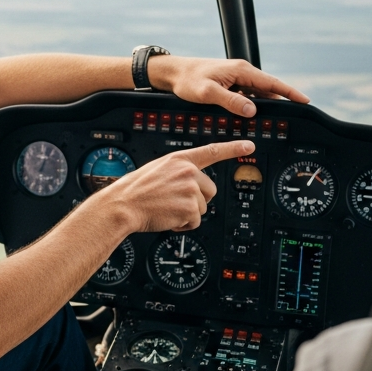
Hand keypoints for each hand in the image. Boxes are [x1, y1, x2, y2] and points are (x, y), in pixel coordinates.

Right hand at [101, 140, 254, 233]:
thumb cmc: (134, 191)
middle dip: (195, 201)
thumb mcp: (157, 171)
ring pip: (202, 208)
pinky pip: (195, 222)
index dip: (233, 148)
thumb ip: (177, 173)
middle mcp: (187, 172)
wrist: (122, 206)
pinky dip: (182, 225)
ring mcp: (190, 189)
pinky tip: (167, 218)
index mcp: (179, 160)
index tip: (249, 145)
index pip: (211, 151)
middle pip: (210, 191)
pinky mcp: (189, 207)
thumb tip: (192, 186)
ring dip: (186, 214)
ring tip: (165, 210)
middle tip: (172, 202)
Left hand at [147, 56, 308, 117]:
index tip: (305, 101)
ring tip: (274, 120)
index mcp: (241, 71)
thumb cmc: (187, 79)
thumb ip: (230, 101)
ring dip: (264, 106)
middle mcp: (242, 73)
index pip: (272, 83)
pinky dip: (250, 106)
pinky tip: (251, 116)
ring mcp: (235, 79)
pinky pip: (245, 96)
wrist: (172, 73)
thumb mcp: (208, 92)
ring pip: (256, 94)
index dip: (290, 92)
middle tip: (292, 117)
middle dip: (281, 102)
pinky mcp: (229, 85)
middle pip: (268, 90)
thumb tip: (252, 110)